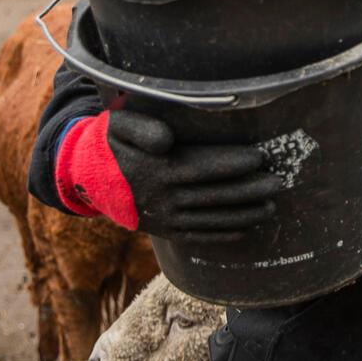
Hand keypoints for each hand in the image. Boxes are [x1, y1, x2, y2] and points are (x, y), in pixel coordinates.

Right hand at [56, 108, 284, 240]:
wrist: (82, 178)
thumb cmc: (107, 143)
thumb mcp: (116, 125)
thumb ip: (141, 127)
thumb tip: (166, 139)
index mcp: (156, 170)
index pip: (203, 166)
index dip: (233, 162)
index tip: (259, 157)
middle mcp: (163, 197)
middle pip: (215, 194)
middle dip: (249, 189)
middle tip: (278, 182)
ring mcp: (164, 217)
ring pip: (211, 218)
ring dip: (243, 214)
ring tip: (270, 207)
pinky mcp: (163, 230)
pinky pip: (198, 235)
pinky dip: (223, 234)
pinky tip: (245, 229)